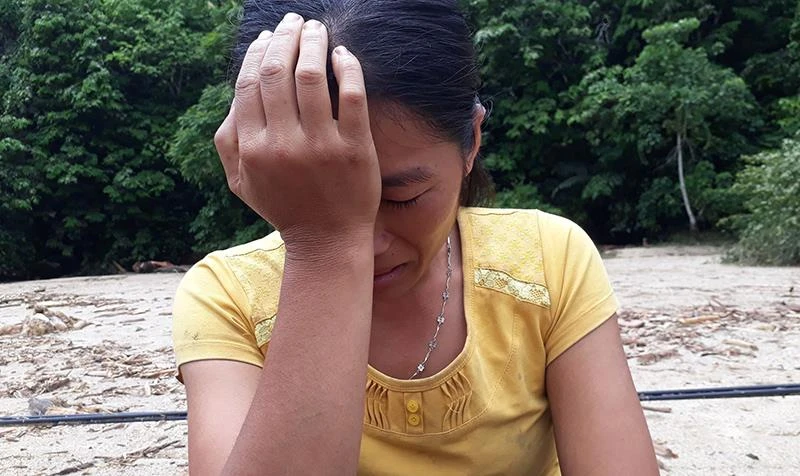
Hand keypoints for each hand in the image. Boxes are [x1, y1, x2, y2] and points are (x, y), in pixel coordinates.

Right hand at [214, 13, 379, 251]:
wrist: (327, 241)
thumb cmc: (284, 207)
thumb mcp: (241, 182)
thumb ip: (228, 140)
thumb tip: (235, 94)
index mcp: (253, 148)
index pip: (250, 83)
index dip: (259, 52)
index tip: (269, 36)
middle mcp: (284, 144)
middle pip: (279, 73)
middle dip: (285, 37)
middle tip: (295, 22)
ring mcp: (322, 145)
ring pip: (312, 76)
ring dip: (313, 43)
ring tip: (317, 28)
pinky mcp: (356, 148)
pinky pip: (352, 96)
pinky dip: (347, 67)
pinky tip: (342, 54)